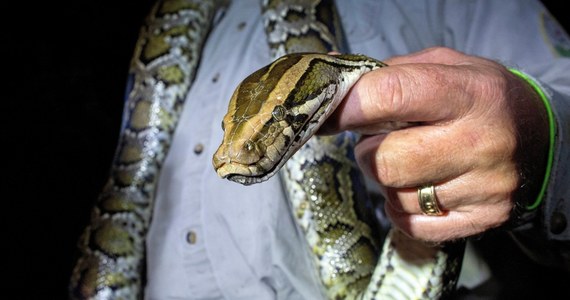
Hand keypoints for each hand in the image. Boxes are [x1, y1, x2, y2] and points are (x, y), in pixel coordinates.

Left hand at [321, 47, 549, 241]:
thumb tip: (330, 72)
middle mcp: (479, 143)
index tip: (332, 113)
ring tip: (409, 159)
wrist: (540, 141)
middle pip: (385, 159)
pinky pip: (410, 223)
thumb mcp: (446, 66)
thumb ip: (389, 72)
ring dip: (386, 178)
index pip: (392, 96)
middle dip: (368, 149)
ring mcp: (482, 189)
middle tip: (382, 139)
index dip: (350, 106)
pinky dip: (401, 206)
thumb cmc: (482, 99)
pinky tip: (419, 187)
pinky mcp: (479, 221)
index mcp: (470, 94)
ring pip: (393, 194)